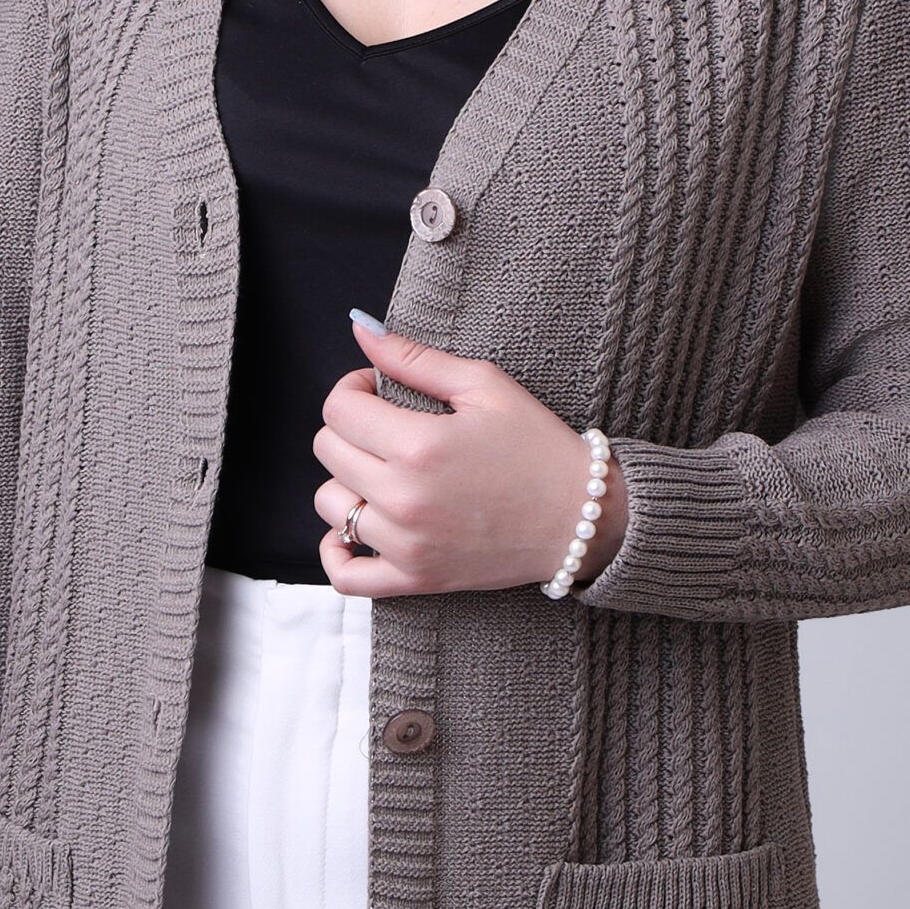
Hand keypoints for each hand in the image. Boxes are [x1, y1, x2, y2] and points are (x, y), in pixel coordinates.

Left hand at [311, 319, 628, 597]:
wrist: (581, 518)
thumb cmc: (538, 447)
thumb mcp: (485, 386)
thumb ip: (416, 358)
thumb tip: (361, 330)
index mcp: (419, 446)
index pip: (339, 408)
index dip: (354, 388)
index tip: (380, 390)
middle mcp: (404, 498)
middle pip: (328, 450)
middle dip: (351, 427)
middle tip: (389, 426)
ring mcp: (406, 544)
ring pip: (330, 504)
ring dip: (349, 481)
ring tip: (385, 473)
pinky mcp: (414, 578)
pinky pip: (346, 576)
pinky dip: (337, 551)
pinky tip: (354, 529)